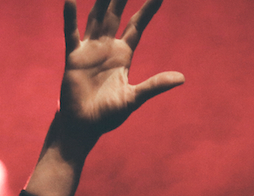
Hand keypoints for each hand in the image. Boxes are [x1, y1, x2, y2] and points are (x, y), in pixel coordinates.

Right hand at [57, 0, 183, 143]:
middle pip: (116, 14)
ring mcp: (90, 49)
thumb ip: (155, 85)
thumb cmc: (109, 115)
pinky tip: (70, 1)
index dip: (148, 9)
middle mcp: (107, 47)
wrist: (84, 126)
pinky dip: (70, 18)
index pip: (137, 25)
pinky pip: (72, 33)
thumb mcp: (134, 98)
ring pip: (96, 17)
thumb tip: (182, 78)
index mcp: (124, 54)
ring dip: (101, 0)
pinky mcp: (74, 57)